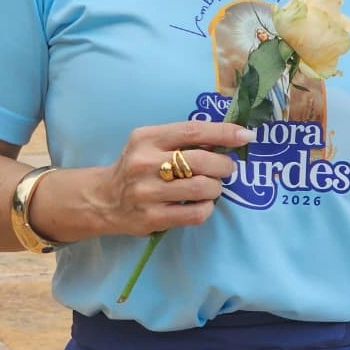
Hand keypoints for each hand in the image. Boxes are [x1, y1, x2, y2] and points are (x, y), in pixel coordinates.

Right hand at [95, 121, 242, 237]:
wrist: (104, 199)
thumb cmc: (136, 166)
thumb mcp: (150, 144)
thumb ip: (181, 140)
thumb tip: (225, 137)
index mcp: (147, 138)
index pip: (193, 131)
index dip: (223, 133)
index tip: (245, 135)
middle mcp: (145, 163)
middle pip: (200, 162)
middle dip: (223, 165)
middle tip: (227, 168)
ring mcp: (147, 192)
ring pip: (201, 188)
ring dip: (215, 188)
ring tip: (212, 187)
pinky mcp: (152, 218)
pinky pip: (195, 214)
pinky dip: (207, 208)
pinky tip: (202, 204)